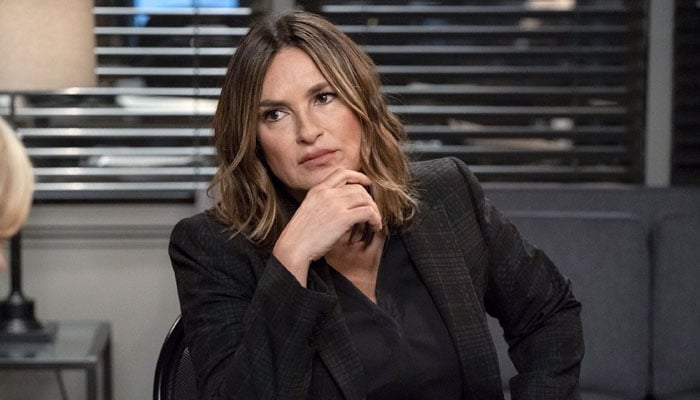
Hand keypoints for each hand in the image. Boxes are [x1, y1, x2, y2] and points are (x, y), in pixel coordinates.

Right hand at [272, 169, 381, 285]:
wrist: (294, 247)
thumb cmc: (300, 235)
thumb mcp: (309, 209)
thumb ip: (323, 202)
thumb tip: (339, 204)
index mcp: (317, 190)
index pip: (342, 173)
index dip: (358, 176)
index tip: (367, 183)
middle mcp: (327, 193)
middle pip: (358, 188)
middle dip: (369, 199)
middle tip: (373, 211)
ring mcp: (335, 204)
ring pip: (365, 199)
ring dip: (375, 210)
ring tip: (375, 221)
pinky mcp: (343, 218)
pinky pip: (368, 212)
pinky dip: (376, 219)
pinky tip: (375, 226)